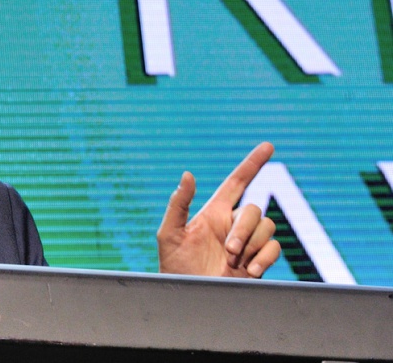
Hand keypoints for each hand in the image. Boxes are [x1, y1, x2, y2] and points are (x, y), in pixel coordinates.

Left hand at [157, 142, 280, 277]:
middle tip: (229, 250)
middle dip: (244, 229)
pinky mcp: (258, 261)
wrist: (188, 296)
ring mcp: (247, 243)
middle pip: (255, 210)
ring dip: (252, 244)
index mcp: (214, 213)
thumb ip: (178, 204)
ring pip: (268, 227)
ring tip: (233, 261)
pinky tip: (249, 270)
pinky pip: (275, 248)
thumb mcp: (169, 234)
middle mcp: (233, 225)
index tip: (268, 146)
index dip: (252, 164)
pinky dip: (265, 258)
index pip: (237, 182)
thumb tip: (188, 174)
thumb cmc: (173, 267)